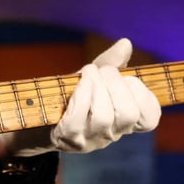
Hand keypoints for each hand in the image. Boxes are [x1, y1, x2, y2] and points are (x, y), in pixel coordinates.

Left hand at [0, 38, 160, 157]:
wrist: (34, 116)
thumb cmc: (69, 95)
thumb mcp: (93, 77)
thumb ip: (112, 63)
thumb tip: (125, 44)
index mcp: (122, 122)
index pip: (149, 120)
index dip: (145, 97)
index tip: (130, 80)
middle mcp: (109, 135)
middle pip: (128, 115)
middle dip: (118, 84)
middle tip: (103, 72)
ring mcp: (88, 140)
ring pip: (104, 118)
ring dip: (97, 86)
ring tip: (88, 74)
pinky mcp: (67, 139)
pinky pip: (78, 119)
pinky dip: (81, 94)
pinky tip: (79, 82)